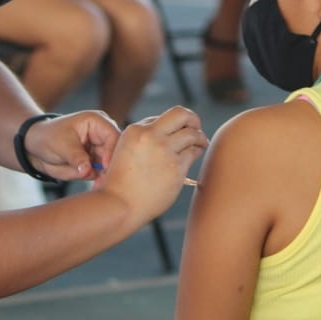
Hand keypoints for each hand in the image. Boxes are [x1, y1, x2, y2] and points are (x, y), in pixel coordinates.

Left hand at [23, 110, 120, 181]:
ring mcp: (99, 150)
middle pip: (115, 152)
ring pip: (109, 165)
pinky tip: (94, 187)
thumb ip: (76, 158)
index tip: (104, 166)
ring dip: (104, 176)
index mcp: (96, 122)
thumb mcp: (61, 145)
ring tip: (97, 186)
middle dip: (110, 167)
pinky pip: (101, 174)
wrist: (34, 148)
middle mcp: (101, 135)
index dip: (111, 151)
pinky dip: (98, 181)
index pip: (113, 136)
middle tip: (103, 181)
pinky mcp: (94, 163)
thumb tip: (87, 171)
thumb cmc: (47, 137)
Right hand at [97, 107, 208, 222]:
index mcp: (135, 130)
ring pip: (192, 133)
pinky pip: (193, 152)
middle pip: (181, 113)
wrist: (120, 205)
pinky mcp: (176, 166)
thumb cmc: (121, 183)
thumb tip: (169, 133)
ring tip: (201, 143)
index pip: (160, 119)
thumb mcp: (124, 152)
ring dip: (199, 137)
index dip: (170, 127)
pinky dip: (197, 151)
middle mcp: (150, 136)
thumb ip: (143, 140)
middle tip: (196, 126)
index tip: (175, 134)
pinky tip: (196, 154)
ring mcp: (164, 150)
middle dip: (192, 118)